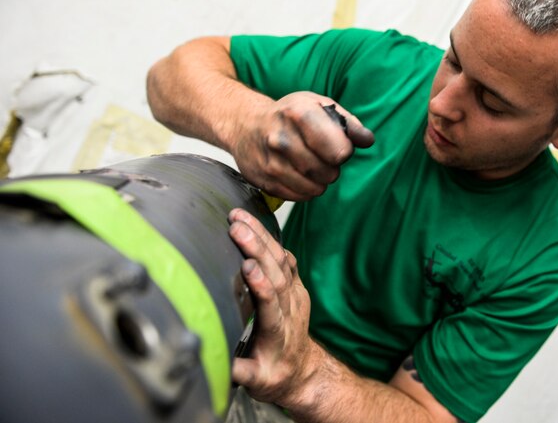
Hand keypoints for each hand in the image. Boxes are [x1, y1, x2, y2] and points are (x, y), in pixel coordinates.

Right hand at [228, 208, 315, 404]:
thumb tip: (215, 366)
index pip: (272, 304)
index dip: (261, 286)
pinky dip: (271, 239)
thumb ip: (239, 372)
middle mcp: (291, 309)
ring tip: (239, 216)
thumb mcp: (256, 383)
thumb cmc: (273, 377)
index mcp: (278, 333)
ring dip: (261, 236)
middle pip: (277, 274)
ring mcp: (296, 295)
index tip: (248, 266)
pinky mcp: (296, 286)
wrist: (301, 370)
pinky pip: (287, 258)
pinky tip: (255, 223)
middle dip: (258, 248)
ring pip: (282, 260)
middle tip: (236, 226)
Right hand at [232, 91, 373, 201]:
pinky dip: (305, 189)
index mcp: (298, 114)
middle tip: (323, 157)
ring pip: (314, 188)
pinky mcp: (262, 181)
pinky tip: (299, 174)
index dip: (343, 151)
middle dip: (332, 168)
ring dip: (320, 181)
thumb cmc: (289, 114)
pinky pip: (298, 197)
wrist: (245, 124)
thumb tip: (368, 140)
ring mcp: (269, 162)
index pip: (339, 151)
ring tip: (312, 166)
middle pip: (328, 172)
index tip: (337, 145)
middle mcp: (281, 139)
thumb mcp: (320, 106)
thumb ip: (349, 123)